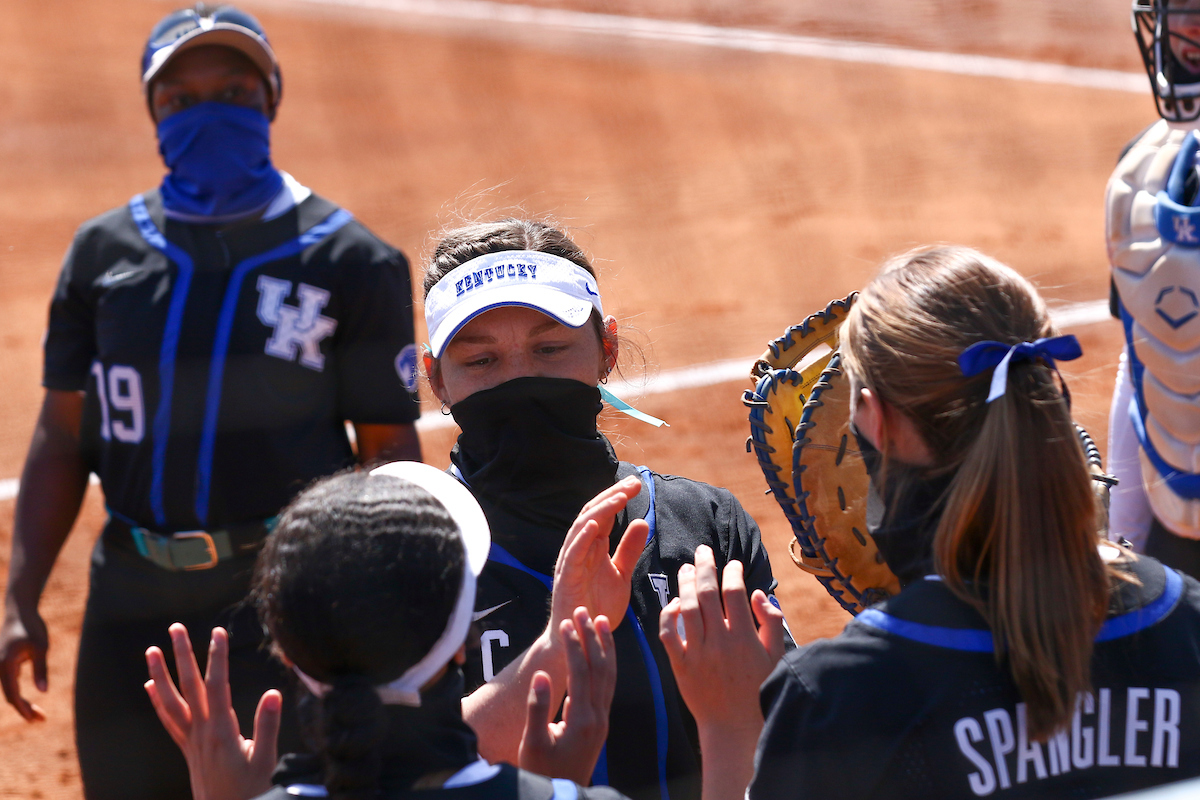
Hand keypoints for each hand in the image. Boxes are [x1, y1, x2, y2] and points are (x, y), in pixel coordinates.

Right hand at [0, 608, 48, 720]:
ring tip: (39, 715)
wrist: (20, 612)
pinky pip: (9, 685)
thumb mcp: (41, 647)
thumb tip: (43, 691)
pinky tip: (30, 703)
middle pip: (9, 696)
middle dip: (24, 710)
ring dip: (21, 704)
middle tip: (41, 720)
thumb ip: (41, 669)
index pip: (12, 695)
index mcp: (5, 665)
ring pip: (9, 692)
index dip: (23, 709)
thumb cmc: (32, 627)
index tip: (35, 719)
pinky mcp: (3, 665)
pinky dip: (18, 695)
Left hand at [144, 624, 281, 799]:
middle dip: (182, 655)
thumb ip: (268, 726)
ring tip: (151, 651)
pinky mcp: (188, 749)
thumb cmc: (250, 791)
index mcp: (222, 730)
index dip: (217, 656)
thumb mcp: (266, 759)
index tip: (217, 632)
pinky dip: (158, 702)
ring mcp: (191, 740)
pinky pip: (169, 721)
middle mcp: (201, 731)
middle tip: (175, 628)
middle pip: (189, 686)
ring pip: (171, 701)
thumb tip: (274, 693)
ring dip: (160, 675)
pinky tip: (151, 687)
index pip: (218, 684)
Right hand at [519, 607, 615, 783]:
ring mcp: (602, 720)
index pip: (581, 673)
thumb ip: (537, 708)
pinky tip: (602, 653)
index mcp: (581, 720)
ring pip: (609, 676)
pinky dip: (606, 664)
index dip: (574, 646)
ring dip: (605, 647)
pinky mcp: (600, 724)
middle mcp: (597, 717)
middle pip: (600, 669)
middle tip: (584, 611)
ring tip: (600, 622)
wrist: (562, 796)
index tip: (567, 623)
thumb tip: (543, 674)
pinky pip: (608, 686)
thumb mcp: (532, 742)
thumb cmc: (542, 771)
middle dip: (593, 638)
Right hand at [550, 477, 648, 635]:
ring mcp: (570, 562)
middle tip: (632, 482)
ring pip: (582, 528)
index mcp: (593, 547)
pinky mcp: (565, 579)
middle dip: (612, 496)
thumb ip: (629, 550)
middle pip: (593, 514)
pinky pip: (572, 554)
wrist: (583, 639)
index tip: (637, 484)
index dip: (619, 497)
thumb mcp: (621, 575)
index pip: (605, 514)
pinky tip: (596, 524)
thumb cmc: (598, 608)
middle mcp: (579, 550)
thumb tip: (643, 522)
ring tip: (619, 497)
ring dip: (601, 510)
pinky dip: (582, 537)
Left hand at [659, 545, 784, 731]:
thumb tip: (756, 592)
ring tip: (686, 569)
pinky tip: (674, 603)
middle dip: (705, 566)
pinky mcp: (680, 665)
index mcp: (745, 638)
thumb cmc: (758, 688)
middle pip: (708, 593)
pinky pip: (668, 633)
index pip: (735, 593)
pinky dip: (668, 615)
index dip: (733, 572)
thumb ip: (771, 621)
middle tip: (703, 550)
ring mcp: (697, 653)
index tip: (733, 563)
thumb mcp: (775, 655)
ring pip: (687, 608)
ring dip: (685, 584)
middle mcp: (719, 642)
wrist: (734, 725)